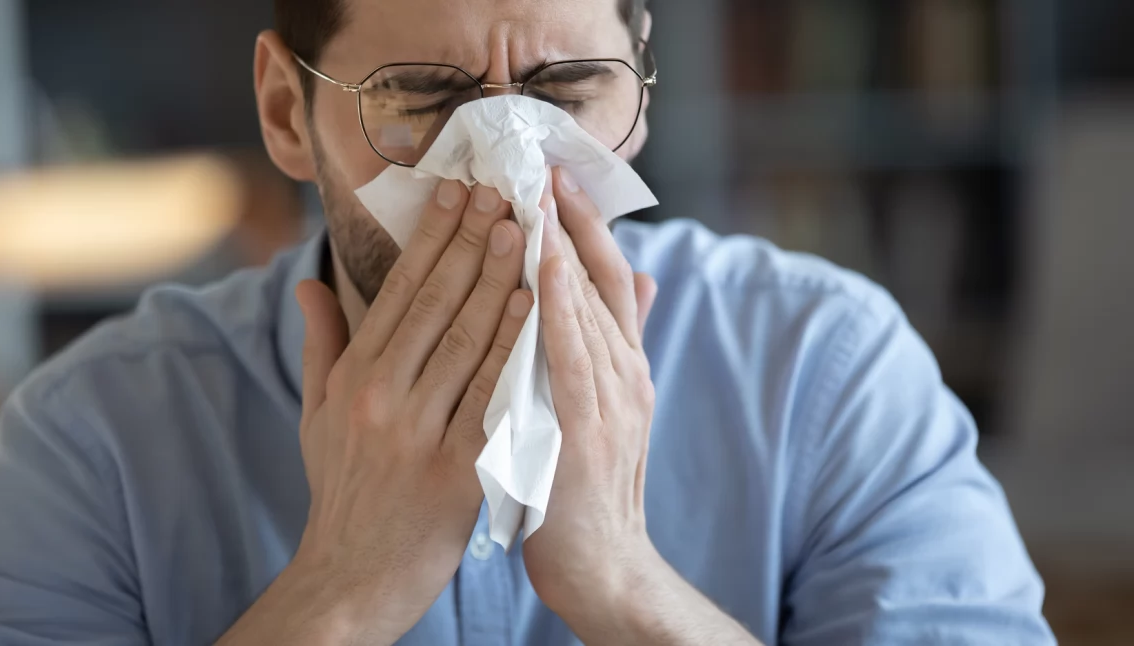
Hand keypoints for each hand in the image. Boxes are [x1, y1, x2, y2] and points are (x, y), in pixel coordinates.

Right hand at [219, 180, 529, 645]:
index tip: (457, 190)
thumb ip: (322, 344)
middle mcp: (383, 397)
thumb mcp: (318, 415)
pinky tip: (536, 310)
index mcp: (355, 377)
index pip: (399, 291)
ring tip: (526, 231)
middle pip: (436, 304)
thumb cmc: (343, 491)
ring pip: (467, 341)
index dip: (431, 237)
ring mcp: (419, 433)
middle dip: (472, 241)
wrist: (352, 578)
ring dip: (499, 281)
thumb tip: (310, 280)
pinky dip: (515, 350)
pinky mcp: (456, 470)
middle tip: (502, 191)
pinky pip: (492, 398)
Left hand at [522, 168, 659, 616]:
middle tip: (542, 164)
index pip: (601, 277)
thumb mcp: (605, 404)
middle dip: (572, 220)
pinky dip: (562, 311)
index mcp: (618, 363)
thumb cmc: (586, 482)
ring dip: (565, 248)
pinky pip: (573, 359)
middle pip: (598, 280)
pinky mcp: (589, 432)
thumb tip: (638, 275)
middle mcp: (622, 372)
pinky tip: (544, 271)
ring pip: (587, 309)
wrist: (602, 562)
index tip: (554, 174)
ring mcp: (611, 400)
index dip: (582, 224)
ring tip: (540, 195)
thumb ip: (613, 343)